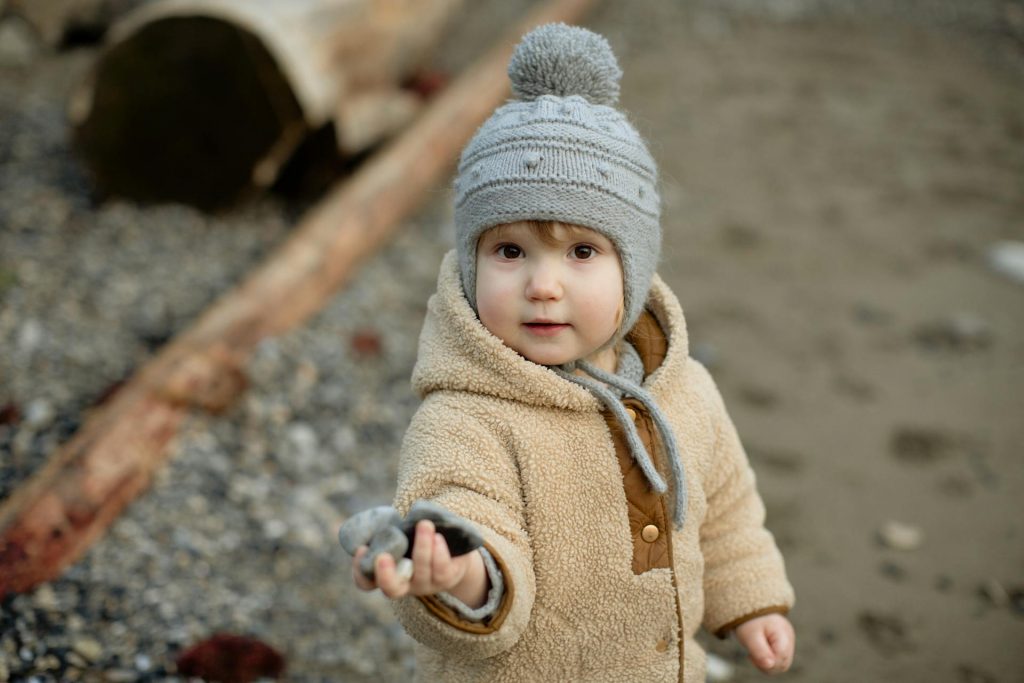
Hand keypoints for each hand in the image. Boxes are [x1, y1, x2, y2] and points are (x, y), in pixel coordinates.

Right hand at [351, 520, 487, 606]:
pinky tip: (438, 536)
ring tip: (424, 524)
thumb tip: (378, 513)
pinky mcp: (446, 578)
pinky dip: (439, 551)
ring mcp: (426, 584)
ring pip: (422, 570)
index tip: (361, 549)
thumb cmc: (419, 538)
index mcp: (388, 573)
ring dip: (422, 546)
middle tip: (382, 556)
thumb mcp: (402, 533)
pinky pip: (441, 568)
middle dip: (385, 574)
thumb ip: (390, 529)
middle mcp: (405, 584)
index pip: (365, 582)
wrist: (455, 551)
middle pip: (391, 589)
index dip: (359, 570)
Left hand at [734, 614, 794, 674]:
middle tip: (751, 656)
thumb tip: (769, 666)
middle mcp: (789, 638)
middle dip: (767, 666)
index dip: (767, 663)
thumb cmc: (750, 621)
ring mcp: (788, 641)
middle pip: (783, 664)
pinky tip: (758, 652)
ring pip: (781, 664)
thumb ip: (760, 652)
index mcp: (783, 634)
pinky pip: (778, 659)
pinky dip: (768, 660)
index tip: (751, 656)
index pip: (781, 658)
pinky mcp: (783, 644)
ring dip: (767, 664)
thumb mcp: (750, 636)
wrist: (749, 606)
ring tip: (754, 653)